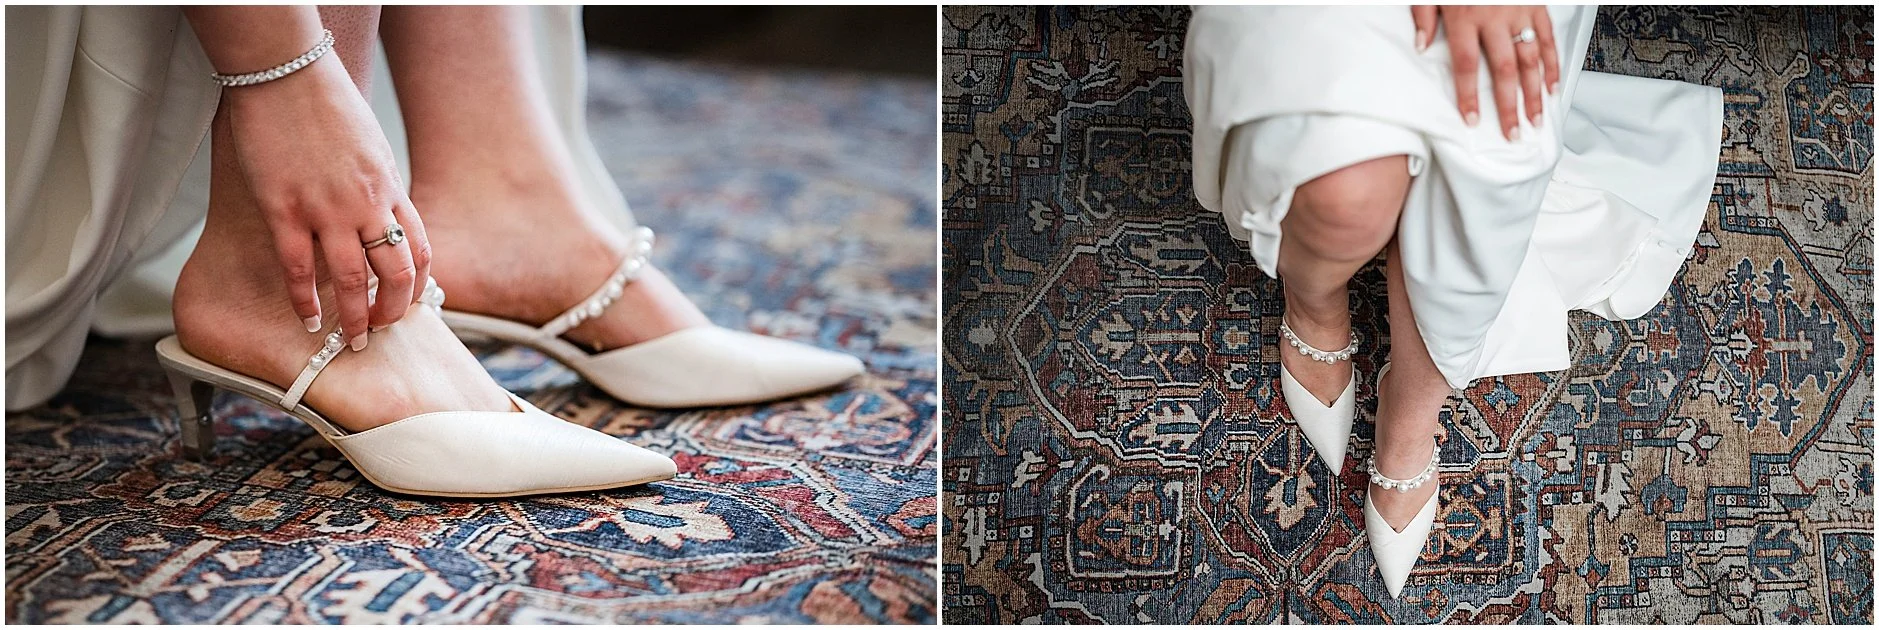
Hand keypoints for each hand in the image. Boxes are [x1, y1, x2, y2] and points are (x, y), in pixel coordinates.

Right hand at [221, 55, 431, 350]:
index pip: (419, 250)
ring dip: (354, 318)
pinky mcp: (284, 209)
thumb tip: (382, 214)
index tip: (410, 305)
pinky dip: (304, 300)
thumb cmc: (328, 105)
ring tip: (351, 342)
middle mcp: (366, 205)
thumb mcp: (373, 148)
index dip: (419, 285)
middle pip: (394, 274)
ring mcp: (326, 209)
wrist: (288, 73)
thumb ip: (379, 186)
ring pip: (349, 280)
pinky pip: (298, 267)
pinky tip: (307, 319)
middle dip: (393, 311)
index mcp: (391, 189)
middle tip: (382, 332)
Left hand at [1411, 5, 1559, 140]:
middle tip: (1513, 132)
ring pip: (1531, 58)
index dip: (1469, 94)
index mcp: (1465, 16)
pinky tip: (1552, 86)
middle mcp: (1495, 17)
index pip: (1466, 65)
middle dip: (1509, 105)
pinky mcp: (1537, 6)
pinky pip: (1548, 39)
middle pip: (1504, 69)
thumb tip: (1421, 47)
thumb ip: (1424, 17)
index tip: (1472, 119)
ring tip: (1535, 119)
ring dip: (1535, 92)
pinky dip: (1553, 64)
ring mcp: (1520, 12)